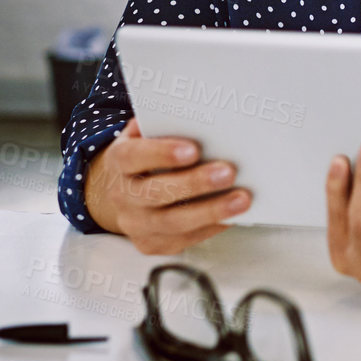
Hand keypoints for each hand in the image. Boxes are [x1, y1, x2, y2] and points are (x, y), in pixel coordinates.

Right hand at [84, 119, 249, 253]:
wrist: (123, 191)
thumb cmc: (147, 154)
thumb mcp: (147, 133)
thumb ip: (165, 124)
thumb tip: (198, 116)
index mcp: (119, 161)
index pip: (134, 157)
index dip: (162, 154)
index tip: (193, 150)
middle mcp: (123, 195)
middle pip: (156, 193)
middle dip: (195, 183)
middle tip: (229, 172)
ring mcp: (136, 224)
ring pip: (173, 222)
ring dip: (211, 211)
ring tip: (241, 199)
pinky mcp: (152, 244)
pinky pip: (184, 239)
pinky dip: (211, 227)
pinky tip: (233, 216)